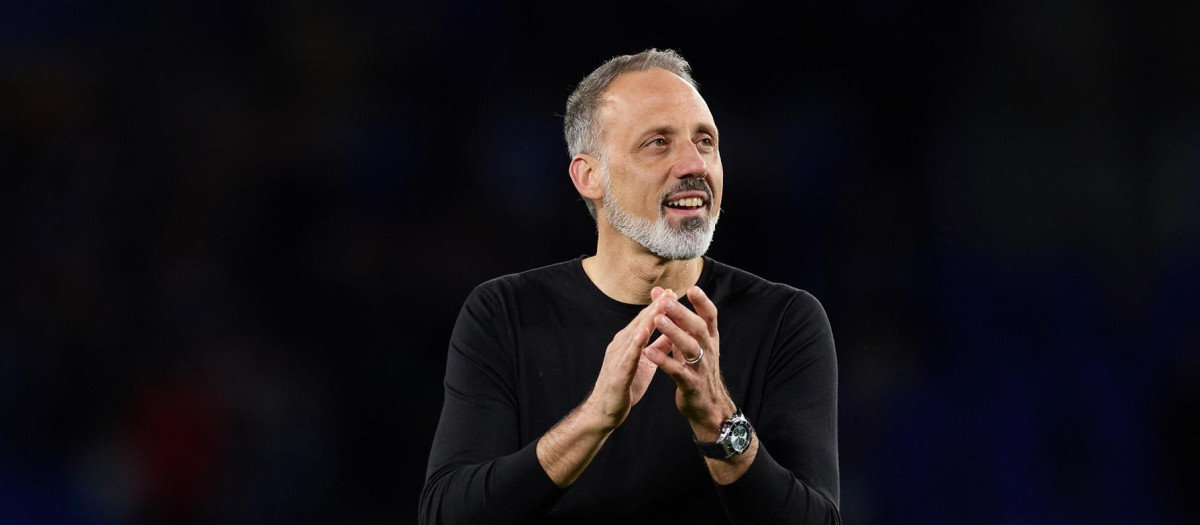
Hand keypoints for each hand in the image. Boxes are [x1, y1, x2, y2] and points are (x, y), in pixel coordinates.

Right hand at [585, 287, 673, 430]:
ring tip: (661, 306)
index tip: (672, 293)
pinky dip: (636, 343)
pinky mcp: (618, 372)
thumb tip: (673, 333)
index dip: (658, 307)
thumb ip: (657, 348)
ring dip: (648, 319)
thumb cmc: (625, 387)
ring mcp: (618, 357)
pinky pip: (628, 356)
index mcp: (629, 343)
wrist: (604, 411)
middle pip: (640, 322)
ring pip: (635, 335)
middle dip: (656, 307)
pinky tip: (644, 333)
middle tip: (670, 292)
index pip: (645, 321)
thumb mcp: (646, 363)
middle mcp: (621, 345)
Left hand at [642, 286, 736, 441]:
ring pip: (689, 347)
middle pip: (698, 328)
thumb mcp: (691, 342)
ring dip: (673, 333)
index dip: (703, 302)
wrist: (708, 406)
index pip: (710, 316)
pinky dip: (663, 361)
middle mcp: (708, 350)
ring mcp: (701, 368)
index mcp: (709, 339)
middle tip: (666, 301)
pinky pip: (677, 371)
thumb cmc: (696, 368)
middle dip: (682, 314)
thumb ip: (676, 319)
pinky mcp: (691, 384)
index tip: (691, 288)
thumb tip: (661, 292)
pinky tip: (648, 352)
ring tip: (657, 320)